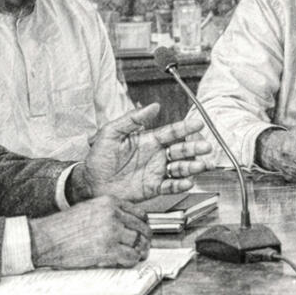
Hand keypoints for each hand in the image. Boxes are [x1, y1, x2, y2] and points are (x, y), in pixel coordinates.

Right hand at [28, 196, 150, 268]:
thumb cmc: (63, 226)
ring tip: (136, 255)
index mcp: (109, 202)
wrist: (46, 238)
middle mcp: (113, 215)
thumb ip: (109, 213)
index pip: (140, 213)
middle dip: (145, 240)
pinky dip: (131, 261)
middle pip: (143, 229)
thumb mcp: (89, 209)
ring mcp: (111, 233)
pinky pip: (130, 257)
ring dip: (140, 251)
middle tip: (144, 247)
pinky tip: (126, 261)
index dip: (144, 225)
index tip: (143, 232)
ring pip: (139, 243)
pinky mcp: (108, 250)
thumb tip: (127, 224)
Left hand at [82, 103, 212, 201]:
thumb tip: (153, 106)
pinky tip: (186, 181)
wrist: (90, 184)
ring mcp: (156, 172)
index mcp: (148, 140)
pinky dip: (180, 185)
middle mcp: (155, 155)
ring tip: (200, 165)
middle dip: (194, 148)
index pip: (171, 132)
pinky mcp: (153, 188)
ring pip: (180, 168)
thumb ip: (132, 119)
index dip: (185, 128)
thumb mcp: (110, 133)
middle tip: (205, 146)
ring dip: (192, 166)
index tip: (197, 124)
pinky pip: (171, 186)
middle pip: (181, 150)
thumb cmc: (98, 159)